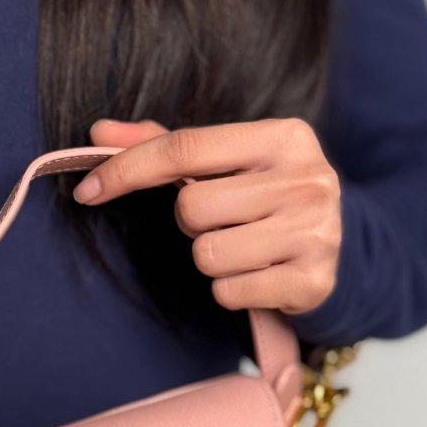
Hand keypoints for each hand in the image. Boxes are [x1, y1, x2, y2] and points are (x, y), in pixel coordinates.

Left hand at [77, 117, 340, 314]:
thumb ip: (163, 145)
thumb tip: (98, 134)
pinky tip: (257, 274)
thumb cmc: (265, 198)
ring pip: (207, 254)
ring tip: (243, 248)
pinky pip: (228, 291)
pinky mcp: (312, 281)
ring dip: (211, 259)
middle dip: (191, 222)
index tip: (87, 190)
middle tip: (223, 221)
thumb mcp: (228, 163)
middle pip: (191, 207)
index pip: (184, 148)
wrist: (339, 250)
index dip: (127, 169)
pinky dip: (230, 289)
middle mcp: (307, 179)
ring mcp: (316, 232)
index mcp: (284, 136)